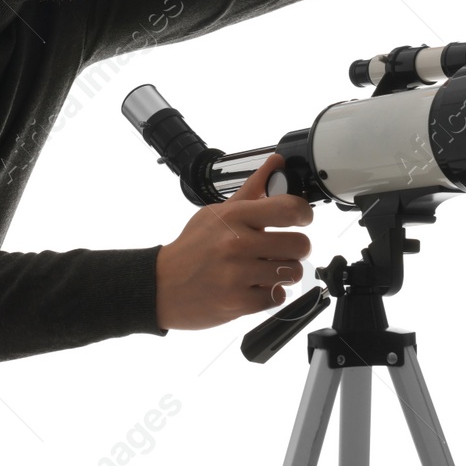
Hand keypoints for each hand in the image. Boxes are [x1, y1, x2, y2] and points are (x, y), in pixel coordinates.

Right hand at [154, 153, 312, 330]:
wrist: (161, 285)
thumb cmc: (192, 248)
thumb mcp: (217, 212)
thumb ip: (252, 190)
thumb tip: (276, 163)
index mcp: (234, 217)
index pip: (289, 209)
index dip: (304, 213)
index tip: (302, 218)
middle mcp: (236, 243)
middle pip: (300, 245)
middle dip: (295, 249)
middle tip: (282, 249)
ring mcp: (237, 274)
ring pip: (292, 272)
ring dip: (282, 273)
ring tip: (264, 270)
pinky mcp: (238, 302)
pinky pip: (277, 297)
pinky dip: (269, 294)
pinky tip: (253, 286)